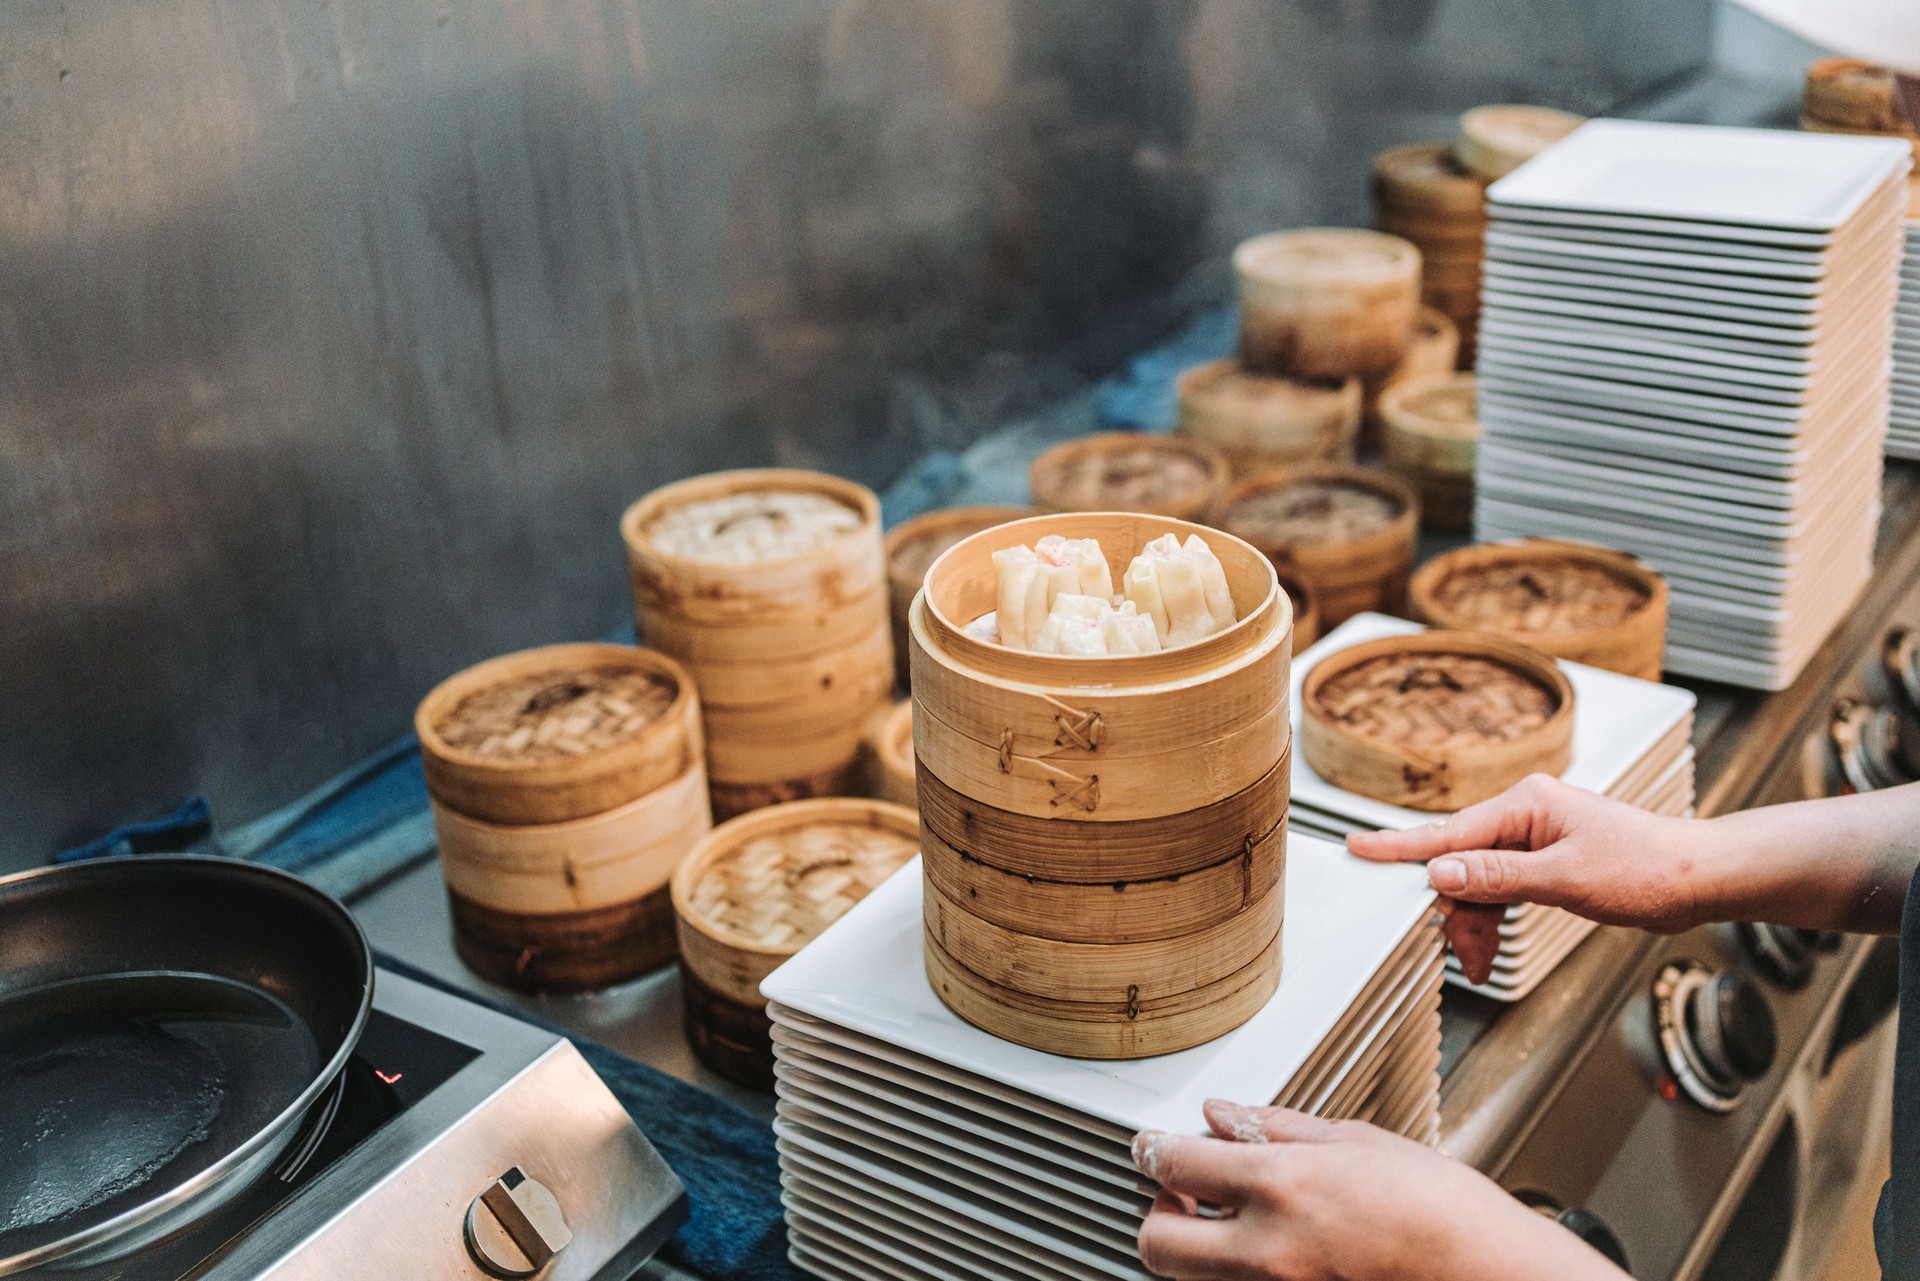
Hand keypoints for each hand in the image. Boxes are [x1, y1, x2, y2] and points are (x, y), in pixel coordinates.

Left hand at [1132, 1101, 1625, 1280]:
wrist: (1496, 1277)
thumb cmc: (1445, 1212)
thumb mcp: (1359, 1142)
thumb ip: (1277, 1128)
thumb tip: (1221, 1117)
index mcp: (1283, 1186)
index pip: (1174, 1165)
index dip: (1152, 1150)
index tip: (1152, 1145)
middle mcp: (1269, 1251)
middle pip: (1155, 1243)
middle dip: (1158, 1214)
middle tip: (1182, 1195)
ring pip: (1192, 1280)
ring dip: (1196, 1249)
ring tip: (1233, 1224)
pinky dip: (1240, 1271)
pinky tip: (1272, 1250)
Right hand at [1345, 774, 1703, 982]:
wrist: (1698, 879)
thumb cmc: (1647, 869)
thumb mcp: (1566, 878)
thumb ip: (1499, 876)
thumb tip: (1441, 872)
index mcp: (1526, 804)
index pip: (1449, 831)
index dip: (1400, 847)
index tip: (1357, 847)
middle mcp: (1525, 815)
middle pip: (1461, 863)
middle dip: (1456, 911)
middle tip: (1459, 953)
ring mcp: (1536, 838)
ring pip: (1479, 882)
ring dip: (1475, 923)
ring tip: (1478, 963)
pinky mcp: (1546, 860)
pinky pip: (1501, 888)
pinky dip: (1494, 919)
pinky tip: (1489, 948)